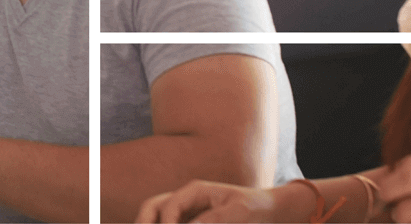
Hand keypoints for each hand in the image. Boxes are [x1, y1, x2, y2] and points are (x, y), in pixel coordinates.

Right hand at [135, 179, 273, 222]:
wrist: (267, 211)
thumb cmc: (254, 207)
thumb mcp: (238, 212)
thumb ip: (215, 219)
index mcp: (194, 190)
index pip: (169, 205)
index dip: (167, 223)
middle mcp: (184, 199)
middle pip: (152, 206)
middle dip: (143, 221)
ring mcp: (185, 211)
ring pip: (155, 216)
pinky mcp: (189, 221)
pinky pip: (169, 223)